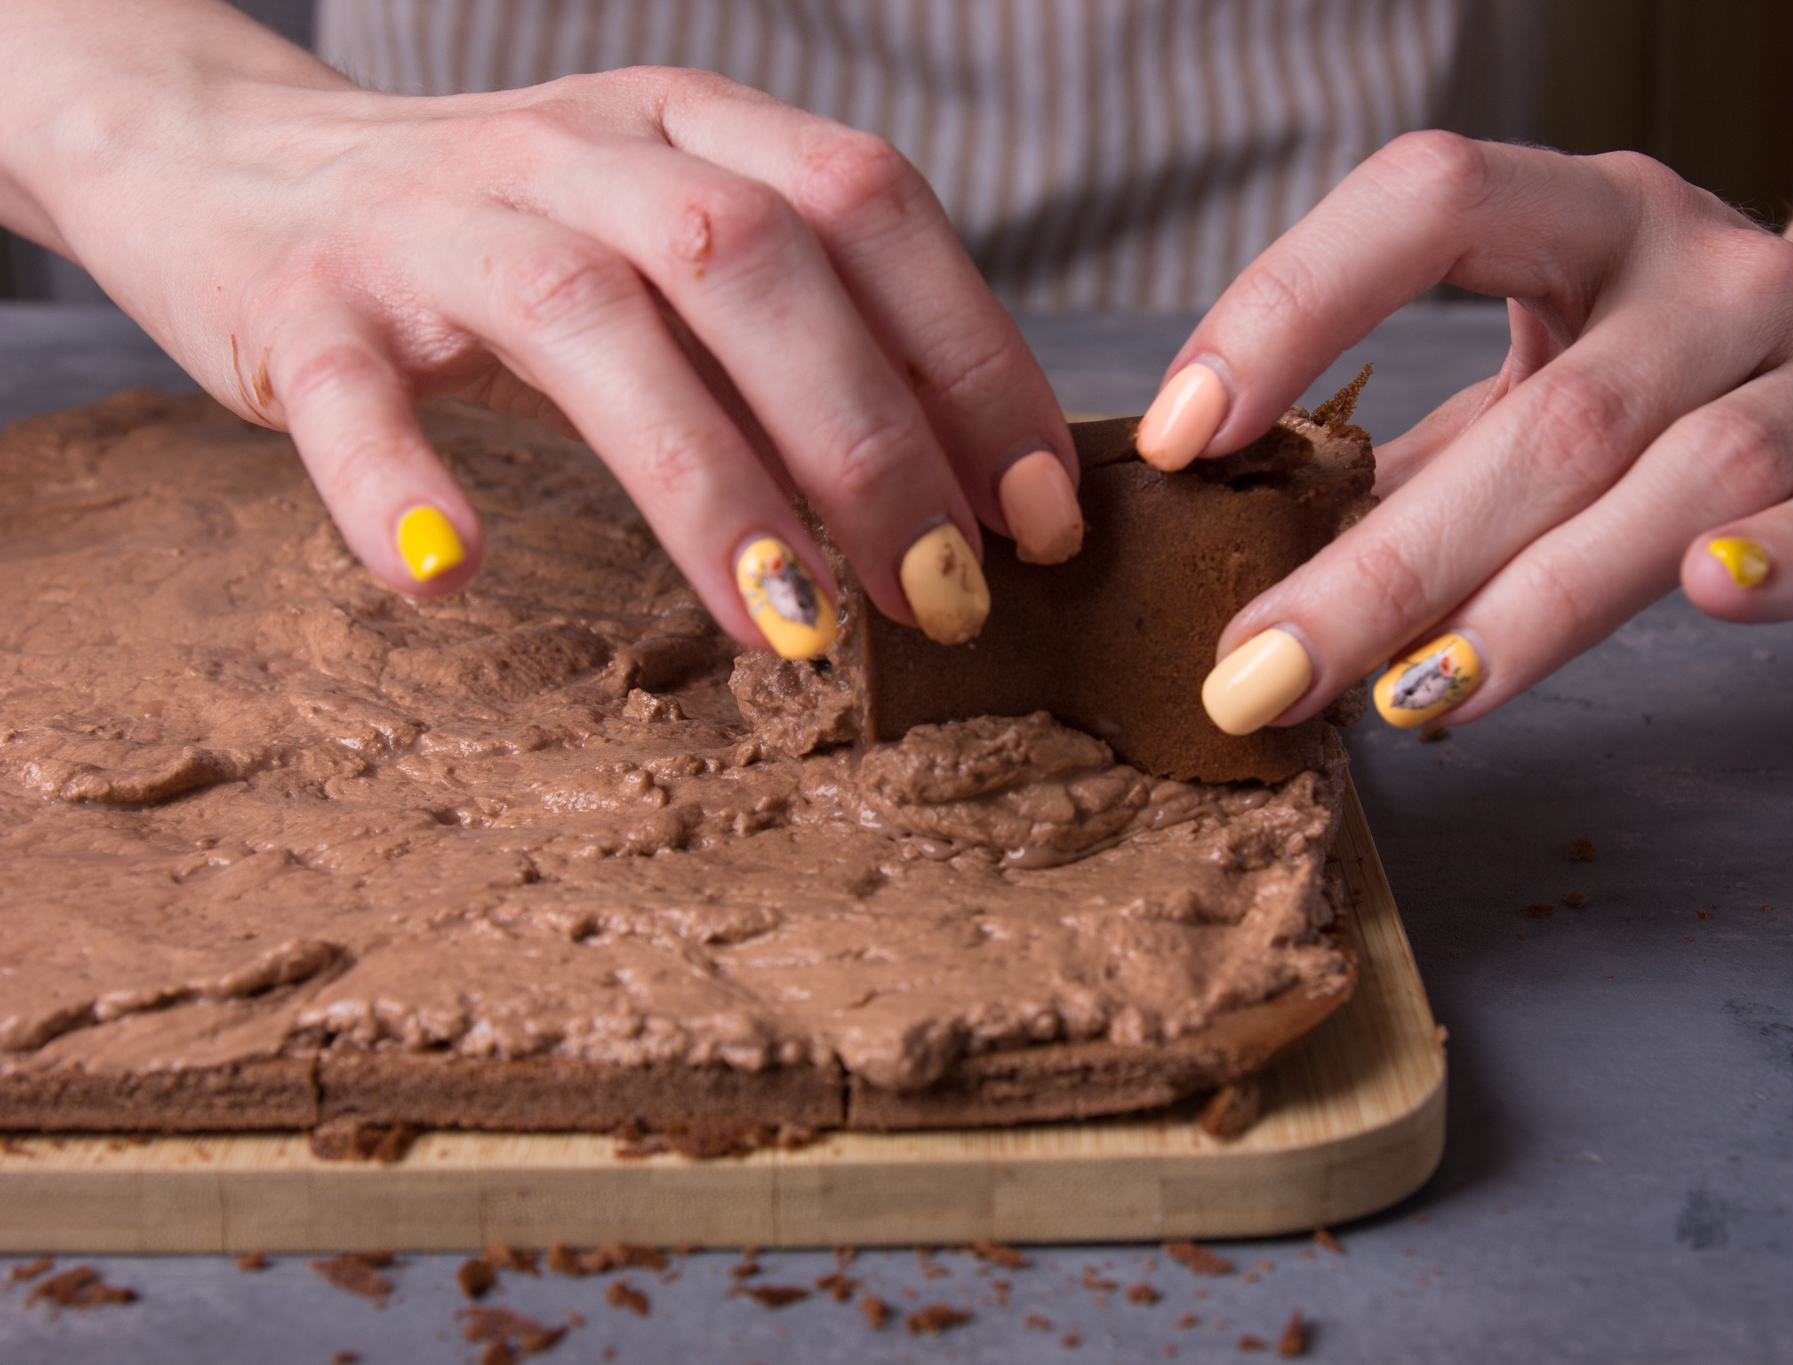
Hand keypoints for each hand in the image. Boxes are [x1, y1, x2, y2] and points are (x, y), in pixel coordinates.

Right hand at [0, 1, 1082, 652]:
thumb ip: (797, 354)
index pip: (869, 206)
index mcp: (691, 126)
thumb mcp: (667, 262)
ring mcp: (434, 213)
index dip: (974, 359)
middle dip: (867, 439)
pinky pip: (352, 385)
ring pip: (586, 317)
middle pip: (751, 257)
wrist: (232, 163)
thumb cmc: (506, 252)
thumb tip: (965, 510)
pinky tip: (452, 575)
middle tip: (937, 599)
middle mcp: (579, 147)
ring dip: (704, 483)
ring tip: (785, 631)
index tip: (1042, 518)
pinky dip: (400, 479)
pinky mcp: (302, 299)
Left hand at [1142, 125, 1792, 734]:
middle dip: (1381, 562)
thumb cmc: (1694, 371)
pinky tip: (1699, 602)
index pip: (1428, 203)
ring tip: (1405, 698)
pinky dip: (1769, 565)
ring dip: (1530, 604)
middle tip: (1255, 671)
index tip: (1177, 434)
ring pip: (1673, 481)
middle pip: (1540, 418)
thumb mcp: (1557, 361)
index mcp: (1588, 218)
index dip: (1293, 303)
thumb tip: (1257, 563)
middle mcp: (1703, 271)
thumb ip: (1429, 450)